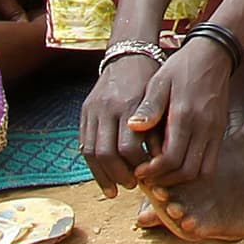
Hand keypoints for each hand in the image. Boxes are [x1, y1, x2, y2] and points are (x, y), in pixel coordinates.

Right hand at [79, 51, 161, 192]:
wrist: (128, 55)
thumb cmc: (151, 80)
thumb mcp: (159, 99)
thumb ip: (156, 128)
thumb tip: (157, 162)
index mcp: (128, 104)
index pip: (128, 147)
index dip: (137, 166)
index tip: (146, 176)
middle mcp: (106, 107)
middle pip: (105, 152)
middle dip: (118, 174)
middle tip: (131, 185)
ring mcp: (92, 109)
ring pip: (91, 151)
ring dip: (102, 174)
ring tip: (115, 189)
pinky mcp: (84, 112)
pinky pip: (84, 144)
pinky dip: (92, 164)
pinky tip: (103, 177)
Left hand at [140, 31, 235, 189]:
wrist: (213, 54)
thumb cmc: (182, 67)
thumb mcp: (159, 81)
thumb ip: (149, 106)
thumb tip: (133, 126)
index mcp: (185, 115)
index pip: (170, 158)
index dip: (153, 171)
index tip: (139, 171)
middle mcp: (203, 127)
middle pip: (186, 170)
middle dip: (165, 179)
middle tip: (148, 178)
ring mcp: (215, 131)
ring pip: (200, 172)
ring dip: (180, 179)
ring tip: (161, 174)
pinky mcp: (220, 132)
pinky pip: (210, 163)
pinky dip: (194, 172)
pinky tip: (178, 166)